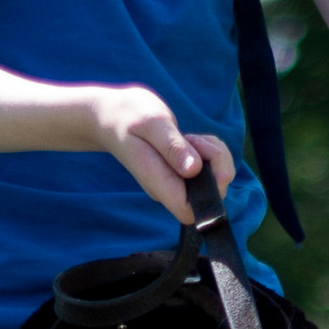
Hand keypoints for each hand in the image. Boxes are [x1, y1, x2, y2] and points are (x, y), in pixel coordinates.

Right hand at [90, 89, 233, 220]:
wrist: (111, 116)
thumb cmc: (128, 116)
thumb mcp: (152, 123)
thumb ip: (172, 146)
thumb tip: (194, 170)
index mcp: (158, 183)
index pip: (190, 212)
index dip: (209, 192)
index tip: (206, 161)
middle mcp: (168, 189)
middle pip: (211, 195)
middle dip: (217, 164)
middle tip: (193, 139)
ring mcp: (176, 183)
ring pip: (216, 180)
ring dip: (215, 155)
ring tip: (189, 137)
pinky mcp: (182, 174)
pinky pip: (211, 169)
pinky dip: (211, 151)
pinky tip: (192, 139)